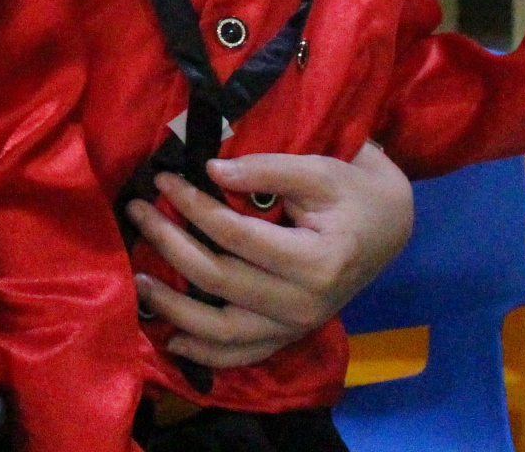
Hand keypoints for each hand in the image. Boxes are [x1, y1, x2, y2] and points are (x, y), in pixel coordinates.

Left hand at [130, 139, 414, 368]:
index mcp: (317, 262)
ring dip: (174, 308)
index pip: (236, 236)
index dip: (193, 206)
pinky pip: (241, 355)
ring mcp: (295, 327)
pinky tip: (171, 339)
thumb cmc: (352, 191)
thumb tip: (211, 171)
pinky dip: (204, 354)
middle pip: (219, 279)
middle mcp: (305, 305)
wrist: (388, 225)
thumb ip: (266, 170)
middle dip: (169, 243)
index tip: (163, 178)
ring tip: (137, 280)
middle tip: (137, 210)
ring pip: (222, 331)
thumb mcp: (319, 169)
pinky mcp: (288, 336)